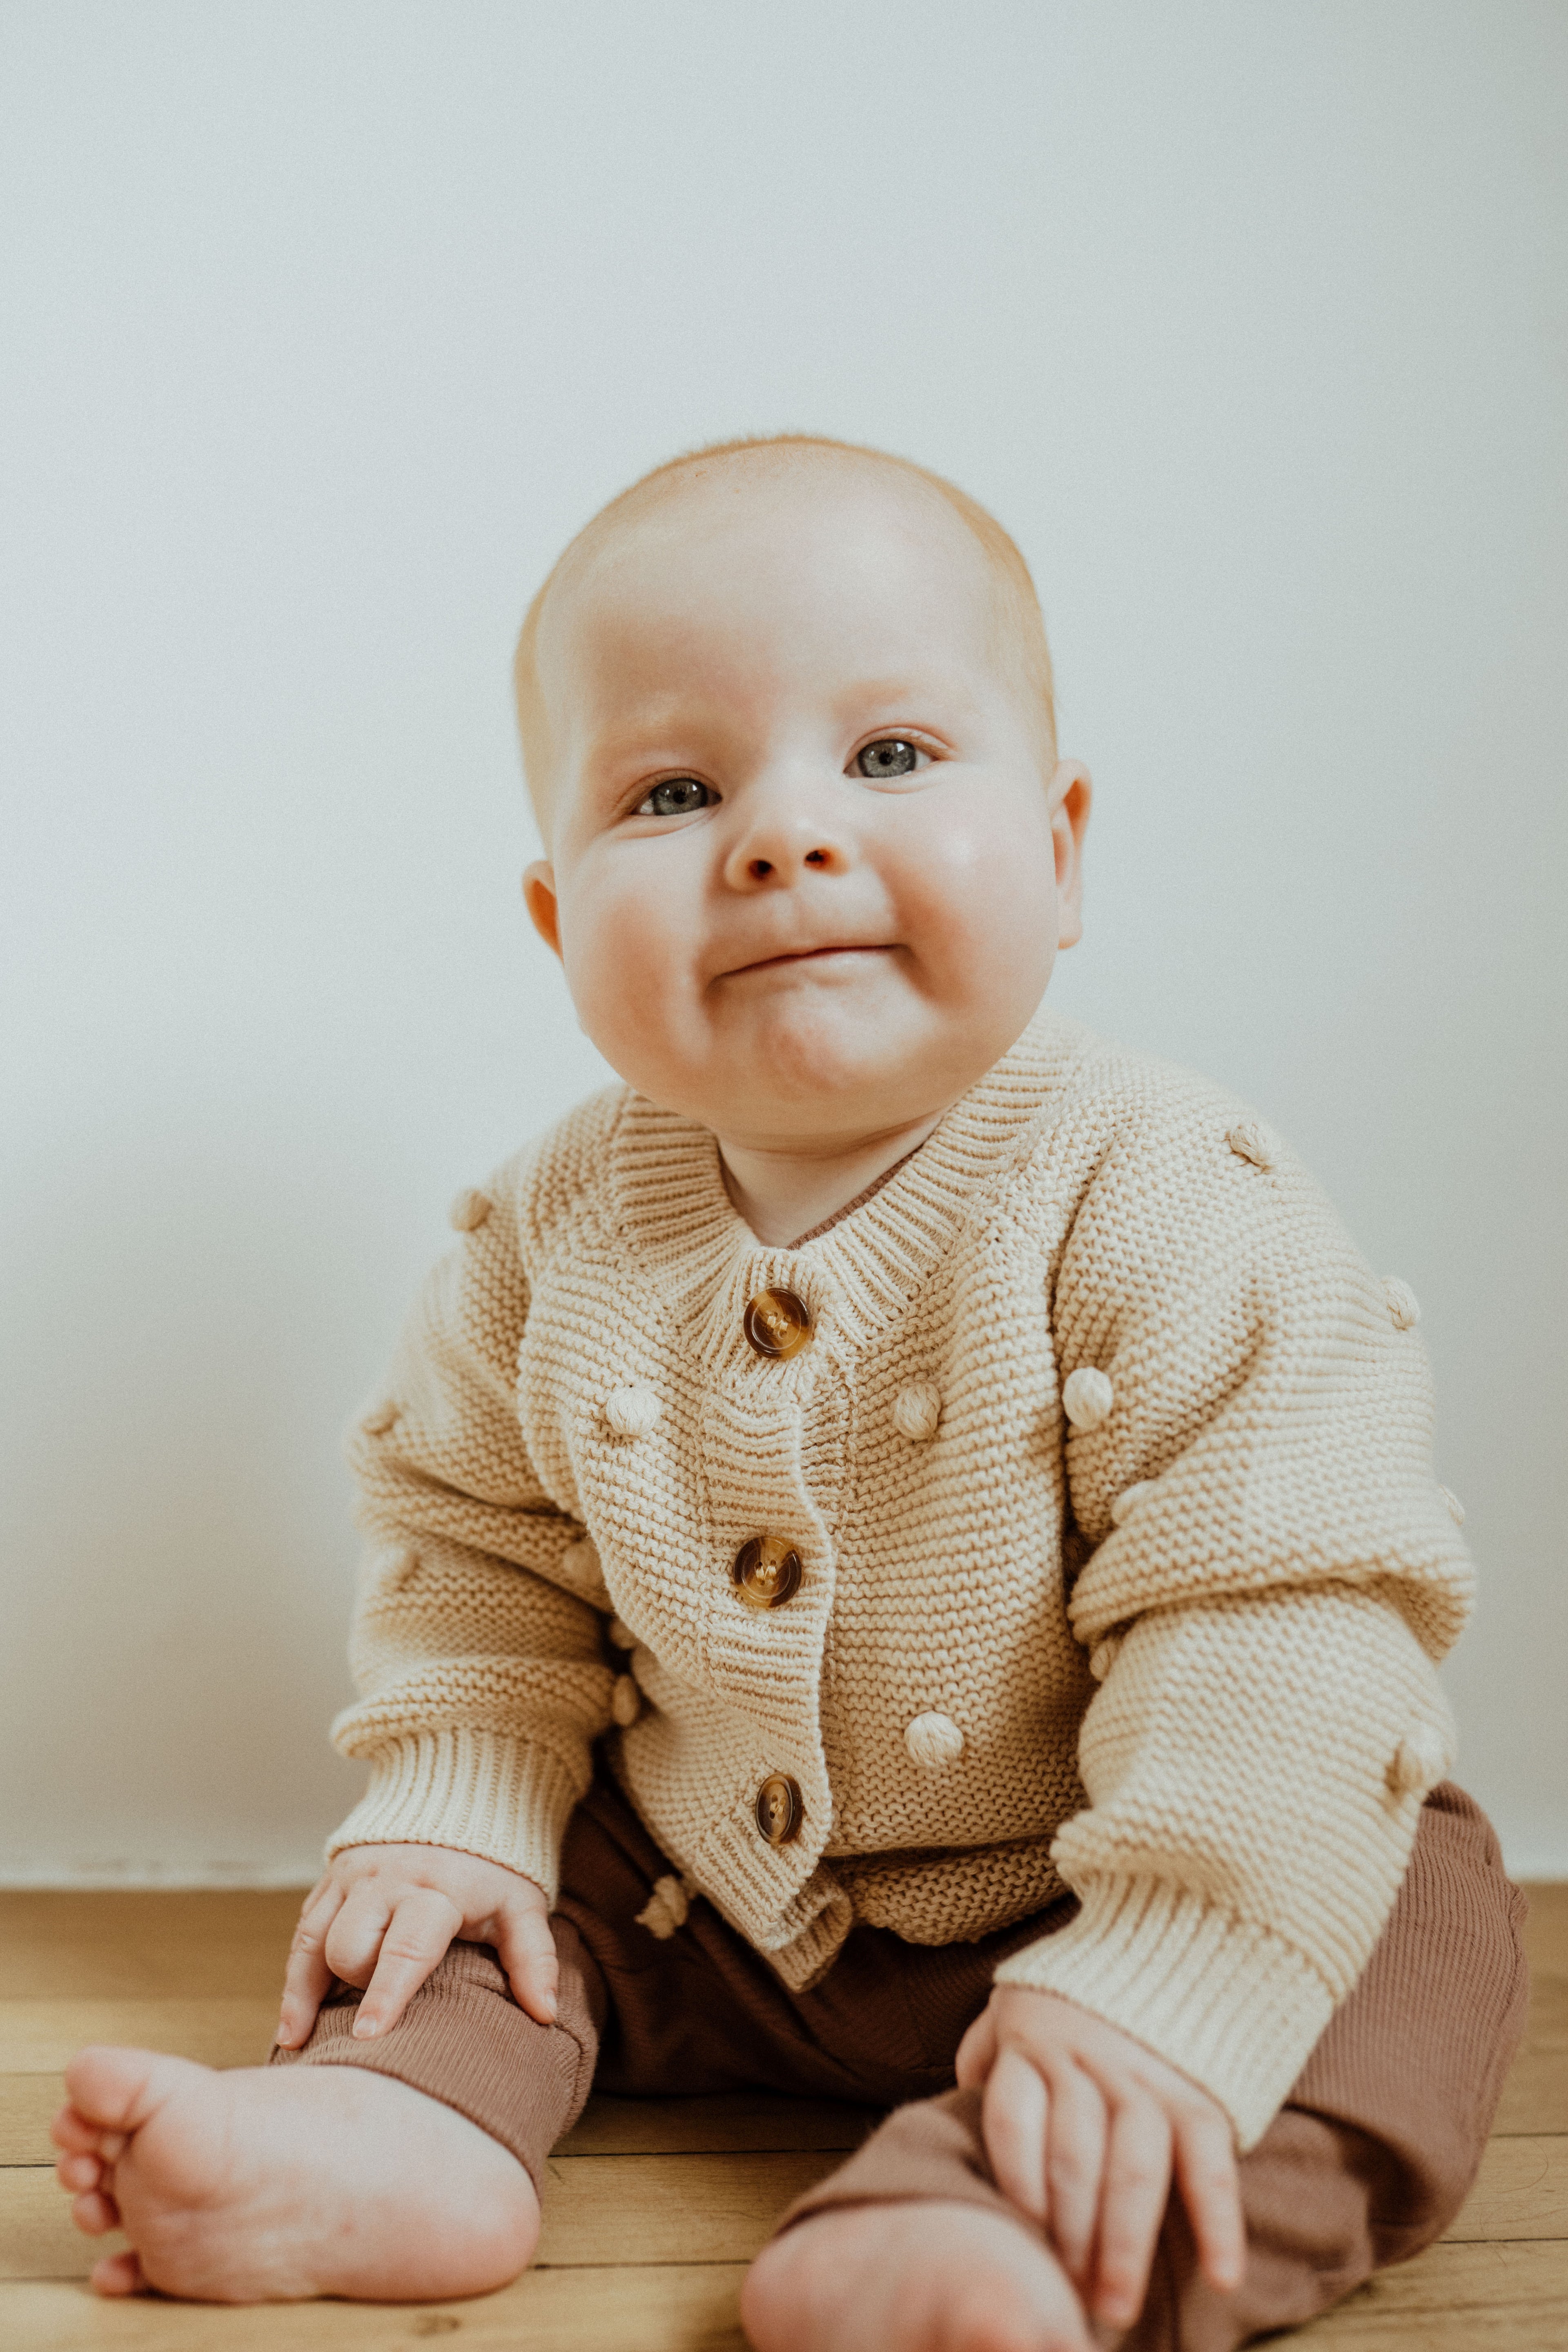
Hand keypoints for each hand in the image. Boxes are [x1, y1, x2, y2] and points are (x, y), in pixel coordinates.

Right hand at [275, 1843, 556, 2049]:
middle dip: (358, 1987)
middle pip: (351, 1947)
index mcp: (436, 1891)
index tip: (370, 2036)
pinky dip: (294, 1979)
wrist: (457, 1799)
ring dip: (309, 1991)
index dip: (387, 1993)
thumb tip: (546, 2014)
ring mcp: (353, 1879)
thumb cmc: (492, 1870)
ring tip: (304, 2044)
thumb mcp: (521, 1906)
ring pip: (315, 1940)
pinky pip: (302, 1933)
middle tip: (376, 2024)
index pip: (406, 1948)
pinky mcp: (331, 1880)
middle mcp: (386, 1881)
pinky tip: (291, 2028)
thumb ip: (533, 1958)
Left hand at [955, 1987, 1243, 2330]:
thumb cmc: (1078, 1990)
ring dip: (1124, 2248)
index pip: (1012, 2123)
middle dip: (1066, 2240)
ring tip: (1113, 2310)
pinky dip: (1220, 2222)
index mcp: (1035, 2041)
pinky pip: (1211, 2163)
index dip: (1013, 2188)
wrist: (1175, 1932)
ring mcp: (1149, 2078)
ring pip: (1133, 2172)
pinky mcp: (1203, 2093)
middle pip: (1072, 2161)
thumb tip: (960, 2098)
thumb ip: (988, 2051)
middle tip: (1063, 2303)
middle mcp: (1089, 2061)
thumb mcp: (1018, 2002)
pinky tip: (1220, 2279)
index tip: (1015, 2245)